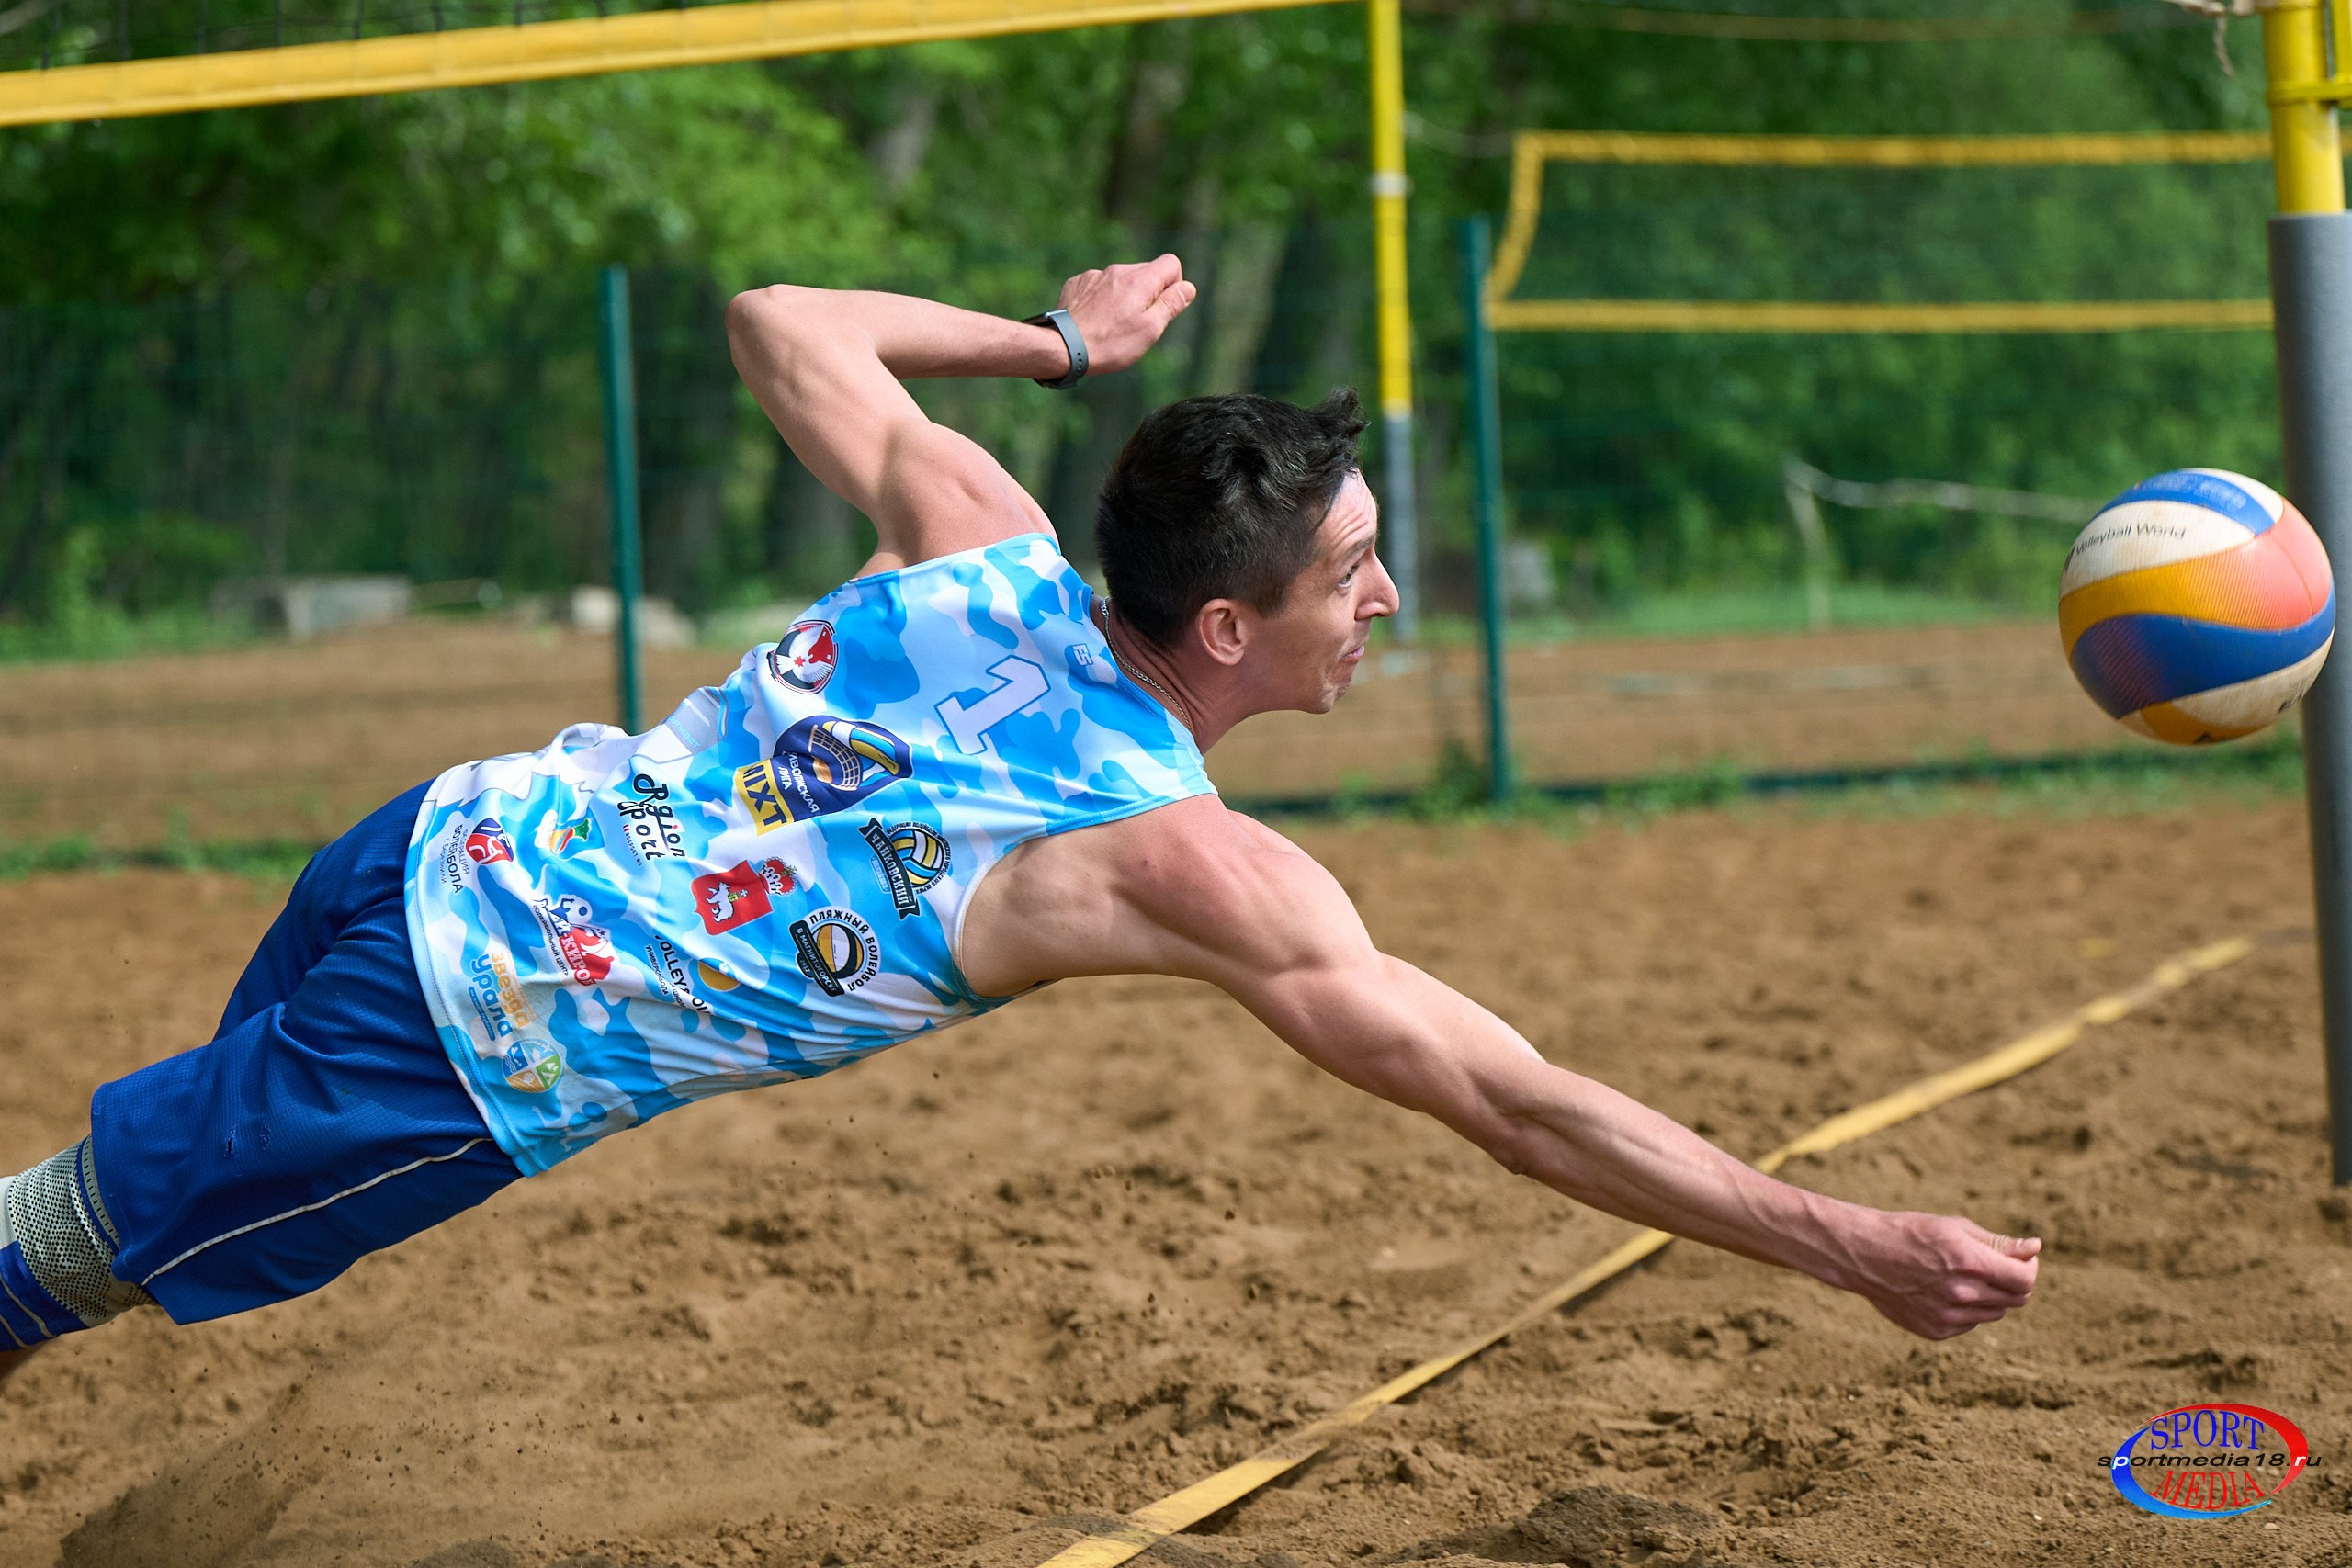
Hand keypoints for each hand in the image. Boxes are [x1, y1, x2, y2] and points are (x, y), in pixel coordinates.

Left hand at [1055, 255, 1197, 377]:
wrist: (1063, 347)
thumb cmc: (1110, 344)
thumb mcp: (1150, 329)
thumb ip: (1171, 304)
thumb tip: (1187, 287)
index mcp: (1140, 280)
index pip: (1171, 263)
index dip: (1174, 285)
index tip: (1163, 307)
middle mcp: (1118, 270)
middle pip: (1146, 272)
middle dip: (1149, 293)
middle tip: (1138, 323)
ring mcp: (1095, 275)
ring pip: (1122, 280)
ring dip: (1125, 297)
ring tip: (1113, 325)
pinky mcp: (1078, 283)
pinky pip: (1100, 285)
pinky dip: (1103, 299)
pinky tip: (1095, 320)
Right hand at [1842, 1212, 2040, 1339]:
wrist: (1864, 1255)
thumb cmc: (1911, 1233)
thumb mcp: (1955, 1228)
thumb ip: (1998, 1243)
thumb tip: (2035, 1249)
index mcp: (1970, 1263)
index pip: (2025, 1281)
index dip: (2029, 1270)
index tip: (2020, 1261)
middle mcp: (1962, 1294)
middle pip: (2015, 1300)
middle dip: (2012, 1283)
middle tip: (1993, 1267)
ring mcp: (1948, 1317)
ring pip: (1994, 1313)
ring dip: (1990, 1296)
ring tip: (1962, 1276)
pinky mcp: (1936, 1331)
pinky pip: (1969, 1323)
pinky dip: (1967, 1309)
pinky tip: (1942, 1291)